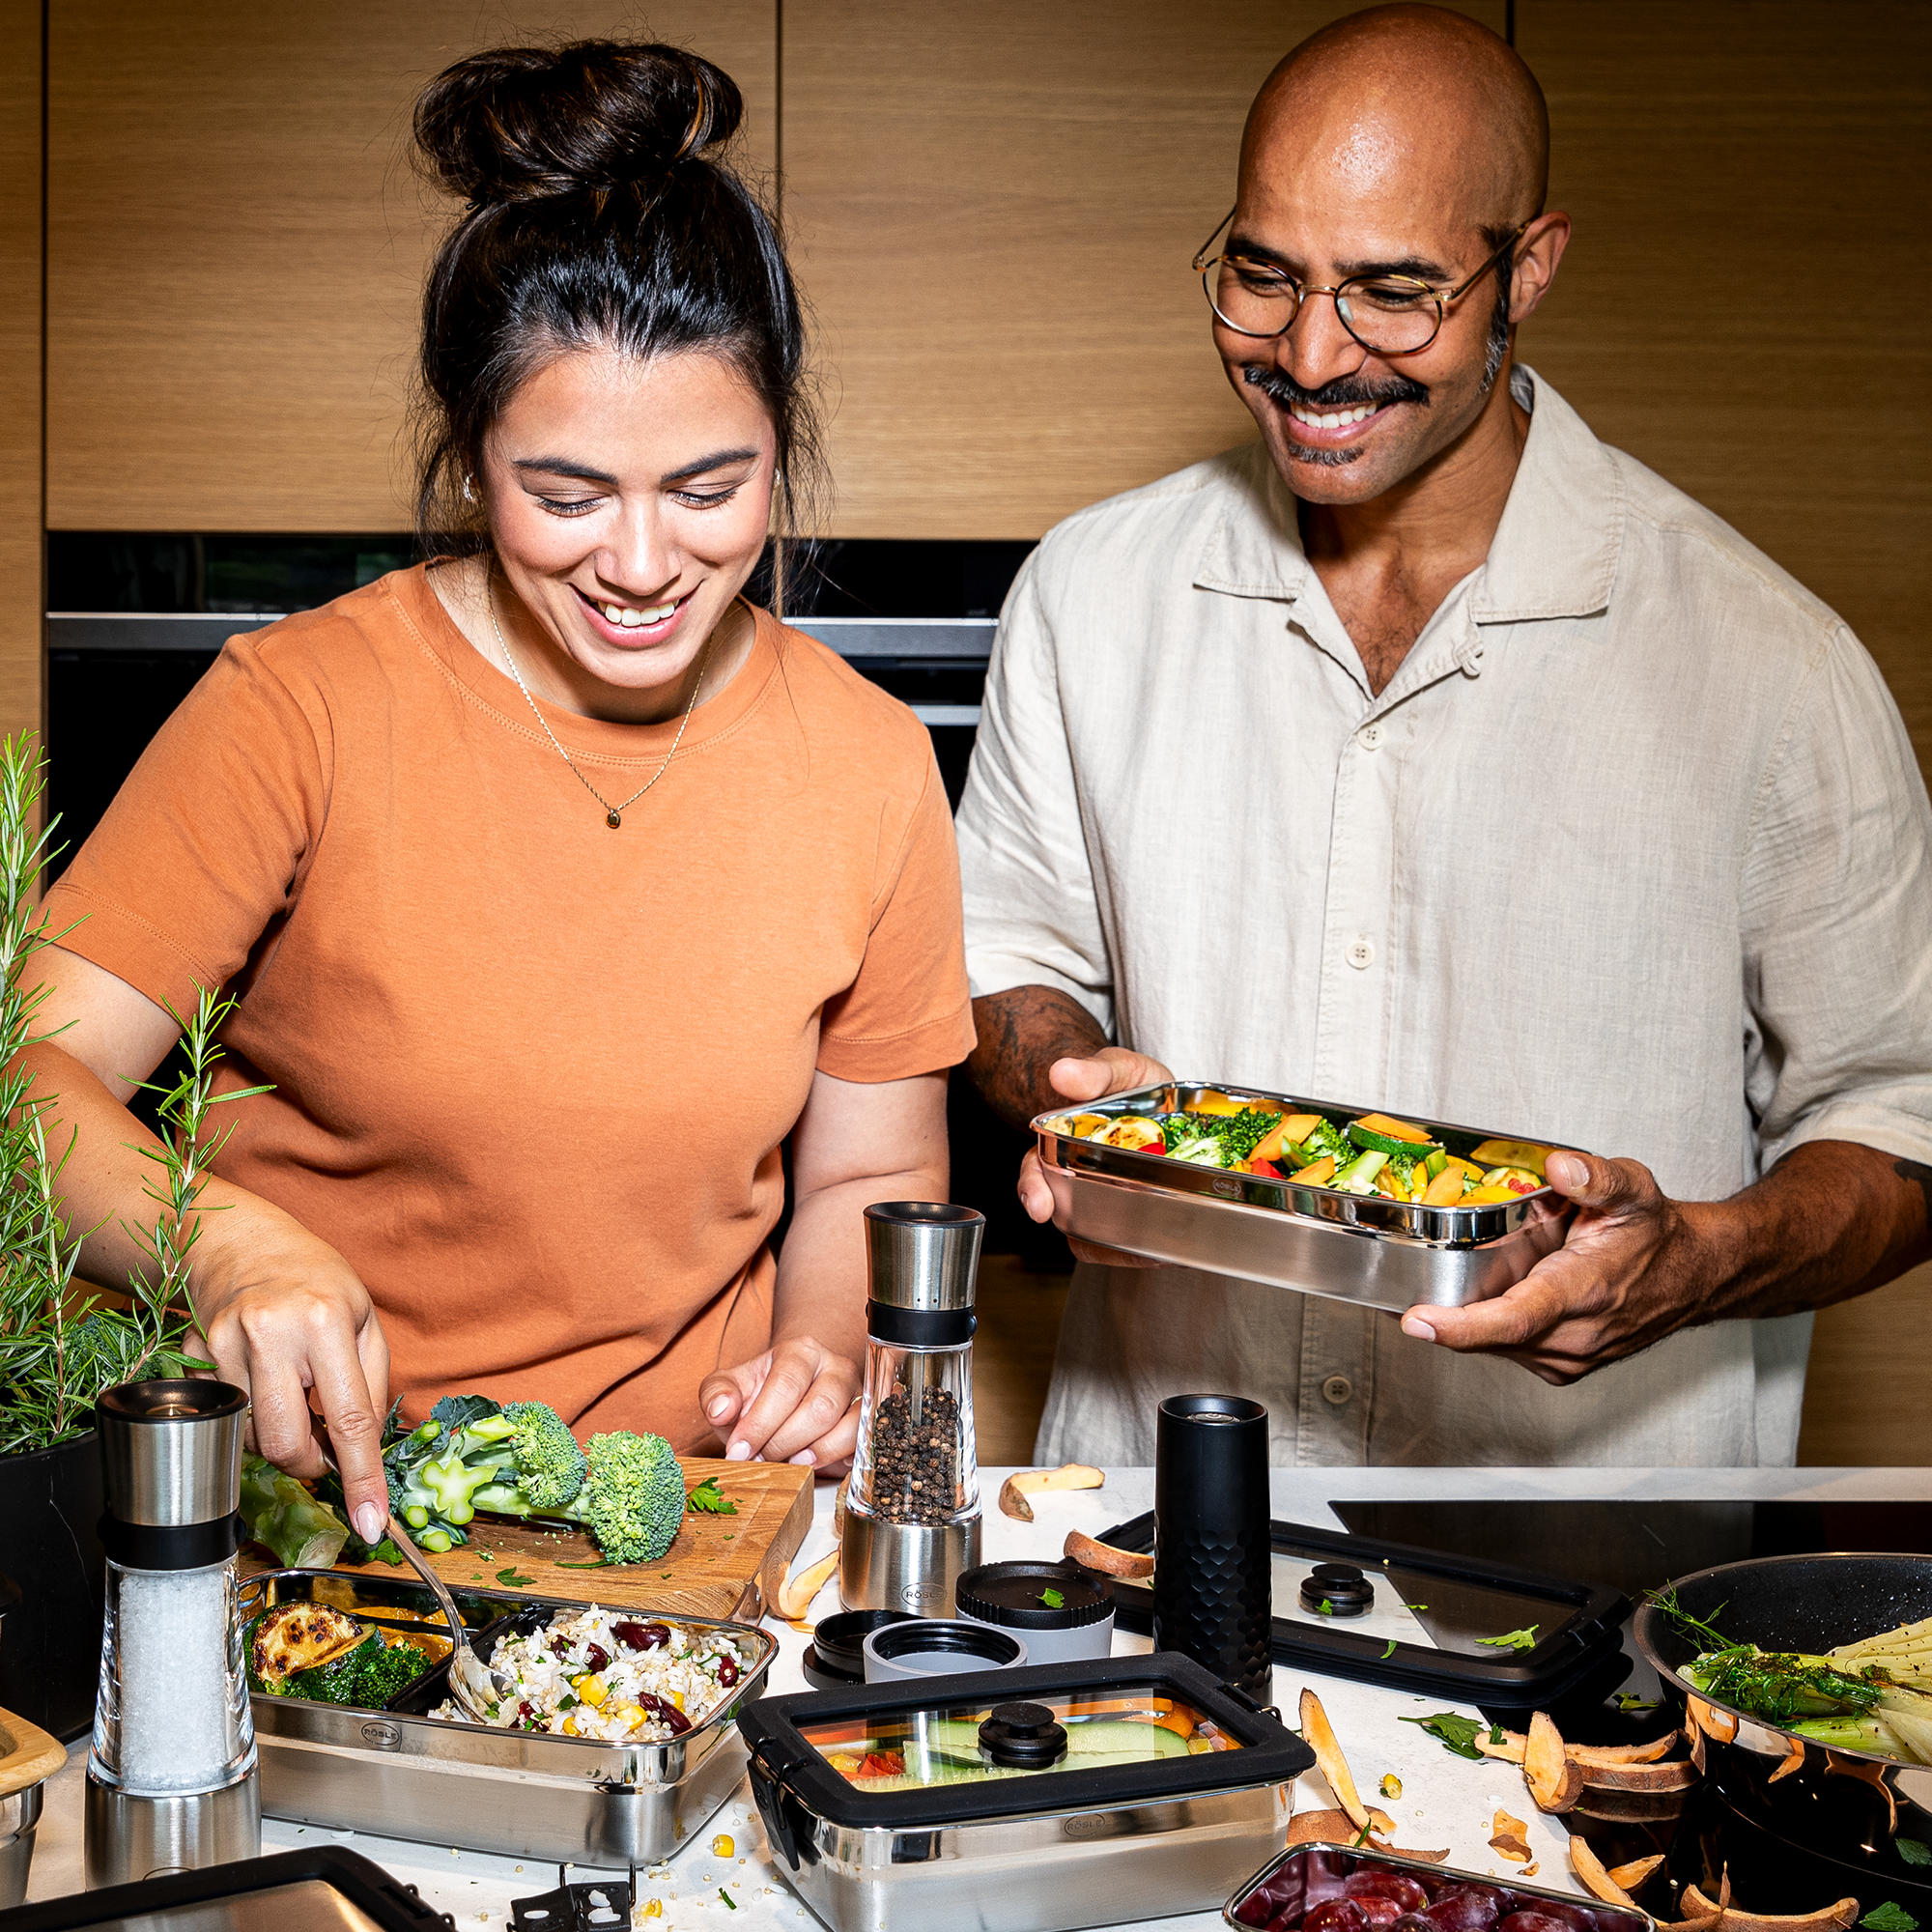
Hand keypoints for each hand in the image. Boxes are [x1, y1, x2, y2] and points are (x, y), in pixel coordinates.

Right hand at [192, 1219, 392, 1544]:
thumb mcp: (365, 1320)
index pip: (349, 1418)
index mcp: (325, 1321)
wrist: (242, 1244)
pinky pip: (222, 1418)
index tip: (370, 1523)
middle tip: (323, 1446)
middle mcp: (270, 1334)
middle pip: (284, 1444)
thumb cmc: (316, 1281)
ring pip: (250, 1439)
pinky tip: (259, 1381)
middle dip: (309, 1462)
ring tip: (292, 1395)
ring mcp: (222, 1347)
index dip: (361, 1477)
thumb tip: (365, 1451)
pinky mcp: (190, 1358)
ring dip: (278, 1436)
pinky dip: (247, 1416)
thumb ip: (372, 1386)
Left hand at [699, 1335, 860, 1472]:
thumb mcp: (730, 1389)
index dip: (760, 1424)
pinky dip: (837, 1459)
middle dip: (784, 1443)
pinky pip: (862, 1443)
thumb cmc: (758, 1394)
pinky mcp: (866, 1420)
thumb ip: (717, 1394)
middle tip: (762, 1459)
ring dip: (813, 1454)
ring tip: (789, 1462)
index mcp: (799, 1351)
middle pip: (819, 1409)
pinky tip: (814, 1463)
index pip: (785, 1386)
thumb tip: (721, 1409)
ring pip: (846, 1428)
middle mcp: (835, 1366)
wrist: (787, 1397)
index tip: (739, 1451)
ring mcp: (856, 1393)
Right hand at [1018, 1046, 1172, 1266]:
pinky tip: (1166, 1250)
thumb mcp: (1117, 1068)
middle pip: (1065, 1213)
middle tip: (1101, 1245)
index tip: (1038, 1207)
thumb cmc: (1129, 1083)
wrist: (1160, 1095)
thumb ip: (1094, 1071)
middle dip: (1079, 1231)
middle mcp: (1078, 1177)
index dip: (1033, 1190)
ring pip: (1098, 1233)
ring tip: (1150, 1253)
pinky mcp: (1141, 1210)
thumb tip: (1061, 1073)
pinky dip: (1147, 1249)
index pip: (1034, 1170)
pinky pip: (1134, 1239)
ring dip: (1118, 1247)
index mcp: (1060, 1144)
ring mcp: (1109, 1196)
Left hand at [1398, 1149, 1707, 1382]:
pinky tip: (1496, 1295)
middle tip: (1416, 1283)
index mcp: (1585, 1290)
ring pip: (1496, 1345)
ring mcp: (1571, 1357)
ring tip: (1478, 1276)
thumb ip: (1595, 1175)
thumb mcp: (1633, 1188)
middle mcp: (1577, 1334)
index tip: (1417, 1322)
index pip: (1515, 1319)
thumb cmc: (1656, 1234)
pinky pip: (1509, 1349)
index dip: (1461, 1326)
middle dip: (1450, 1312)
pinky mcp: (1563, 1366)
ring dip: (1473, 1317)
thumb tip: (1559, 1167)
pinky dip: (1491, 1326)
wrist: (1692, 1276)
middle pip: (1492, 1334)